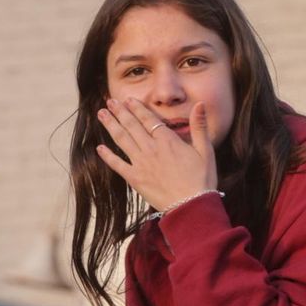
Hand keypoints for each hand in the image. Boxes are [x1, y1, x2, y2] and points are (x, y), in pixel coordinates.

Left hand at [95, 98, 217, 211]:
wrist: (191, 206)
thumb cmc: (201, 179)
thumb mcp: (206, 151)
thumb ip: (200, 127)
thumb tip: (200, 104)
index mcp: (168, 141)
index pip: (149, 119)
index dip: (137, 108)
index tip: (128, 99)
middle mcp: (151, 149)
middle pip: (132, 126)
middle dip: (120, 112)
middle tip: (110, 101)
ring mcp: (141, 164)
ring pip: (122, 140)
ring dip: (111, 126)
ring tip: (101, 114)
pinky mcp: (135, 178)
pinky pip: (117, 164)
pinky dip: (107, 156)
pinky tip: (99, 148)